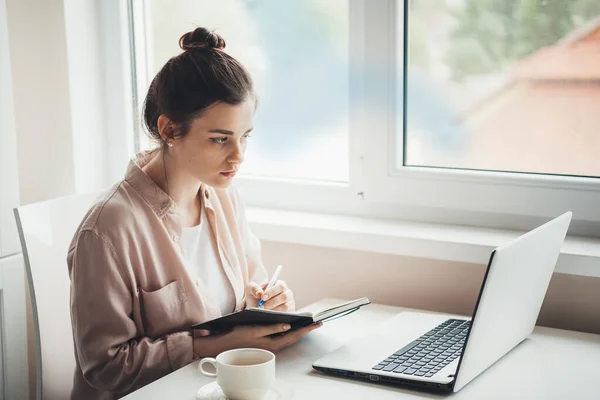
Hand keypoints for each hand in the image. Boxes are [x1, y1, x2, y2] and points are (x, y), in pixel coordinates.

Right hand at [193, 322, 322, 357]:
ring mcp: (271, 346)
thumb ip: (273, 327)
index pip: (295, 335)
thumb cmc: (238, 335)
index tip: (318, 322)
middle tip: (318, 322)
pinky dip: (291, 331)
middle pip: (294, 337)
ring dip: (299, 330)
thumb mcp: (256, 329)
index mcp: (273, 344)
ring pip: (289, 337)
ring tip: (309, 323)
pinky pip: (283, 337)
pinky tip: (293, 326)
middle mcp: (274, 347)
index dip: (307, 328)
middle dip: (307, 329)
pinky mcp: (267, 343)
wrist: (224, 344)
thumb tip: (288, 326)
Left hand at [246, 280, 295, 311]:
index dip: (272, 292)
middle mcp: (287, 293)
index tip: (262, 297)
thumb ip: (254, 288)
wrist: (255, 307)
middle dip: (272, 302)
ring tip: (264, 312)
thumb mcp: (252, 289)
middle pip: (284, 296)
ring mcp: (289, 303)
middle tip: (261, 307)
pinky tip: (269, 317)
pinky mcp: (289, 313)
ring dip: (274, 310)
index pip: (280, 286)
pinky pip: (286, 315)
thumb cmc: (255, 295)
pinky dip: (277, 316)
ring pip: (285, 307)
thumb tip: (259, 293)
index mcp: (279, 285)